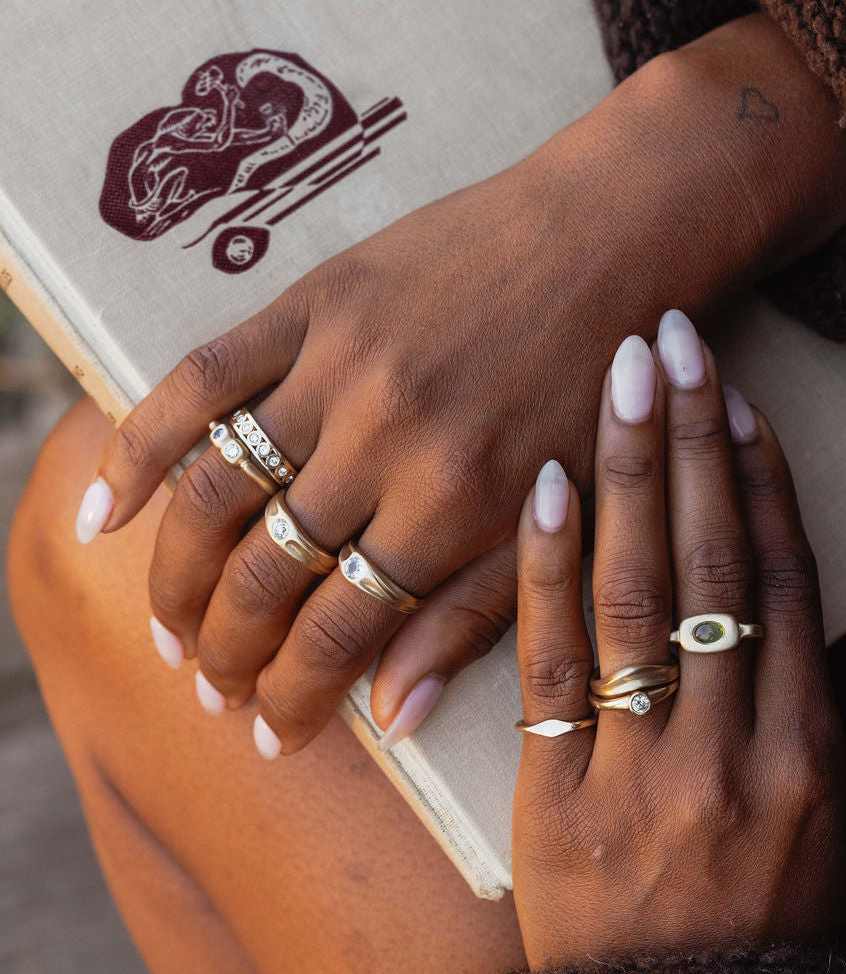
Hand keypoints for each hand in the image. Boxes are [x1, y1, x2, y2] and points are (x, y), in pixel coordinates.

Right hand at [80, 13, 845, 755]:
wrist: (610, 241)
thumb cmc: (600, 390)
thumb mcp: (565, 518)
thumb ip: (474, 616)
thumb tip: (392, 718)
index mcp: (457, 510)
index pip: (338, 636)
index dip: (289, 701)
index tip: (266, 733)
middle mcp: (388, 447)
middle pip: (264, 578)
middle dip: (224, 655)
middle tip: (210, 688)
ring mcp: (339, 371)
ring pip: (216, 496)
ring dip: (174, 580)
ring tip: (168, 631)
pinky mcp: (312, 306)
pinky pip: (199, 381)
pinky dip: (139, 447)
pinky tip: (106, 509)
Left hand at [512, 313, 845, 966]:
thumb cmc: (749, 918)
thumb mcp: (806, 816)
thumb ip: (785, 707)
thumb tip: (758, 584)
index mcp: (812, 746)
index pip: (786, 578)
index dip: (762, 478)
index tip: (736, 396)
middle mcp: (741, 746)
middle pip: (717, 562)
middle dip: (697, 443)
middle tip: (675, 339)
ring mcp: (651, 769)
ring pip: (645, 593)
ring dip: (636, 477)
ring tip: (623, 380)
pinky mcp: (563, 794)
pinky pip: (556, 662)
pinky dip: (552, 569)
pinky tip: (552, 485)